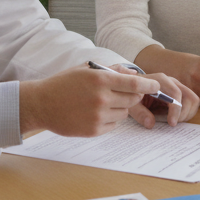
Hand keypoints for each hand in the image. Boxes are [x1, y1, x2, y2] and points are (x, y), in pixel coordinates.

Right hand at [20, 65, 164, 136]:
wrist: (41, 104)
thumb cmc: (64, 84)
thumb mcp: (86, 69)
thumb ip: (111, 70)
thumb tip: (135, 73)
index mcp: (100, 80)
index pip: (135, 83)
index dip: (150, 85)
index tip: (157, 86)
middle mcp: (101, 98)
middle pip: (133, 99)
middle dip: (132, 96)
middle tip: (121, 93)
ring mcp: (98, 116)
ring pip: (124, 113)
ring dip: (119, 108)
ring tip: (102, 103)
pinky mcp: (94, 130)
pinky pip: (113, 125)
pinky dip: (109, 120)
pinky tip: (94, 113)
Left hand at [132, 70, 199, 128]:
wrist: (131, 86)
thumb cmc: (131, 94)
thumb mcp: (130, 103)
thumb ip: (139, 112)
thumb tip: (150, 124)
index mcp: (160, 81)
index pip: (176, 94)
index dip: (176, 110)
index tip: (171, 123)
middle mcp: (172, 81)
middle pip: (190, 97)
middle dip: (184, 113)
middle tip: (173, 123)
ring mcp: (177, 86)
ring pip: (193, 100)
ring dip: (187, 113)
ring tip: (174, 121)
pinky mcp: (179, 92)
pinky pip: (191, 103)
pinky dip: (187, 112)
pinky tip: (175, 117)